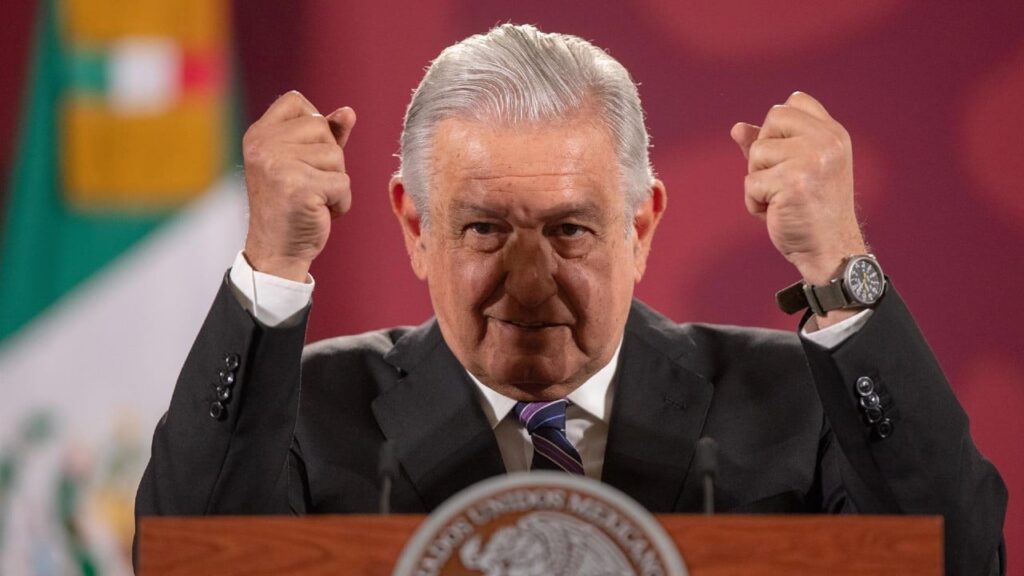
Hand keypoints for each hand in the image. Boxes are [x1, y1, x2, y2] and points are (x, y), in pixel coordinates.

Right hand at [242, 91, 355, 281]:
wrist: (277, 251)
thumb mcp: (303, 163)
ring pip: (336, 157)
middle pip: (322, 128)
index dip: (314, 123)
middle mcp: (263, 145)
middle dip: (328, 159)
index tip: (305, 154)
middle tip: (308, 183)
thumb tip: (348, 112)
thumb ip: (324, 136)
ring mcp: (278, 165)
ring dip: (335, 182)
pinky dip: (340, 203)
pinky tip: (319, 212)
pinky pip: (342, 183)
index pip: (295, 100)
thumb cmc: (292, 205)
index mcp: (258, 134)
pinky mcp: (298, 187)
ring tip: (312, 199)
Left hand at [731, 92, 865, 286]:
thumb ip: (771, 145)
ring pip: (757, 152)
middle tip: (783, 178)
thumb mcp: (797, 169)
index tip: (787, 155)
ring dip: (758, 180)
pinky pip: (751, 183)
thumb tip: (736, 128)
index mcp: (833, 134)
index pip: (795, 100)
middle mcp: (827, 142)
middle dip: (764, 150)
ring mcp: (812, 160)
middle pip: (773, 117)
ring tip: (781, 198)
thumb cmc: (811, 210)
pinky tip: (776, 213)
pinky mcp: (793, 182)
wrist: (829, 249)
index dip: (779, 126)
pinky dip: (755, 202)